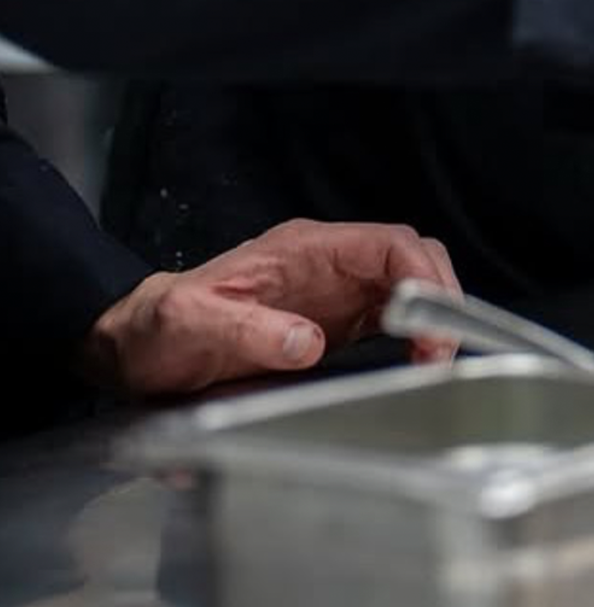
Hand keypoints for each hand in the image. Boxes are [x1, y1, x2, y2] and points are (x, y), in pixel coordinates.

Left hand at [81, 219, 458, 398]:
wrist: (138, 343)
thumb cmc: (160, 328)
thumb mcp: (190, 324)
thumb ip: (246, 330)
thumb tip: (307, 344)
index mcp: (302, 249)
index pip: (385, 242)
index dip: (418, 273)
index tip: (428, 316)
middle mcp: (328, 264)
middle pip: (409, 258)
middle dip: (438, 296)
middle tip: (441, 349)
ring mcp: (334, 293)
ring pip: (408, 285)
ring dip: (432, 318)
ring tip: (433, 362)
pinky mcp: (334, 325)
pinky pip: (390, 319)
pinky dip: (413, 337)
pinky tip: (414, 364)